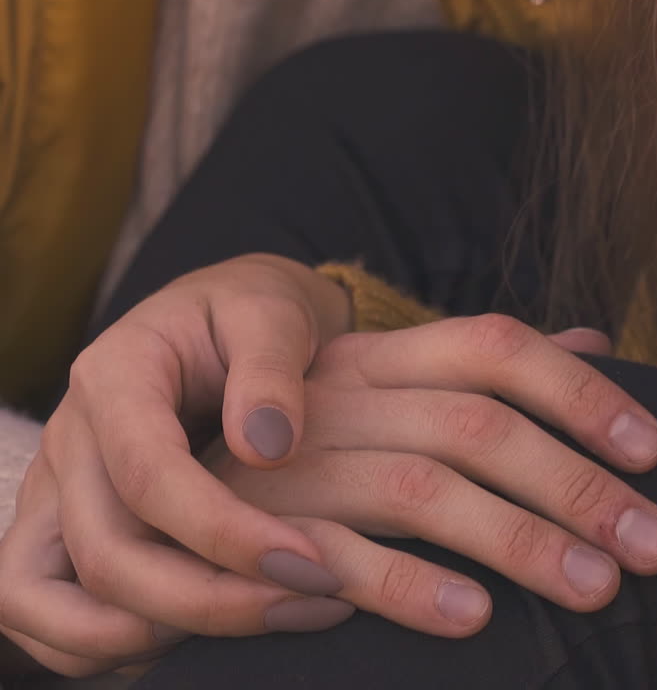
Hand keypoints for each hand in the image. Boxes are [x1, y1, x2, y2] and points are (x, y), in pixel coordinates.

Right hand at [0, 254, 354, 677]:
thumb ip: (270, 367)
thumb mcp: (273, 311)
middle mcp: (71, 436)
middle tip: (308, 602)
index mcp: (115, 373)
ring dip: (146, 638)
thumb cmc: (253, 313)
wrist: (233, 319)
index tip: (308, 563)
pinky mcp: (63, 528)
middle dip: (205, 602)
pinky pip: (45, 613)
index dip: (223, 532)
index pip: (148, 474)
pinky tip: (199, 640)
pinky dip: (106, 648)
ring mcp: (57, 488)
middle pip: (104, 553)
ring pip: (52, 599)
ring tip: (257, 627)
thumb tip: (266, 445)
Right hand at [205, 317, 656, 636]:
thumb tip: (596, 341)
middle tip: (653, 543)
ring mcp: (300, 460)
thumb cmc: (302, 431)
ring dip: (515, 539)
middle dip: (572, 483)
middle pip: (473, 422)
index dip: (577, 391)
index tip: (650, 446)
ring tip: (594, 586)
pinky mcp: (259, 525)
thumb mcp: (386, 380)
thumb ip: (484, 366)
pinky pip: (339, 555)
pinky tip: (473, 615)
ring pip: (421, 486)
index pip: (491, 346)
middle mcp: (343, 394)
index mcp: (379, 355)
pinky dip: (406, 585)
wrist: (157, 454)